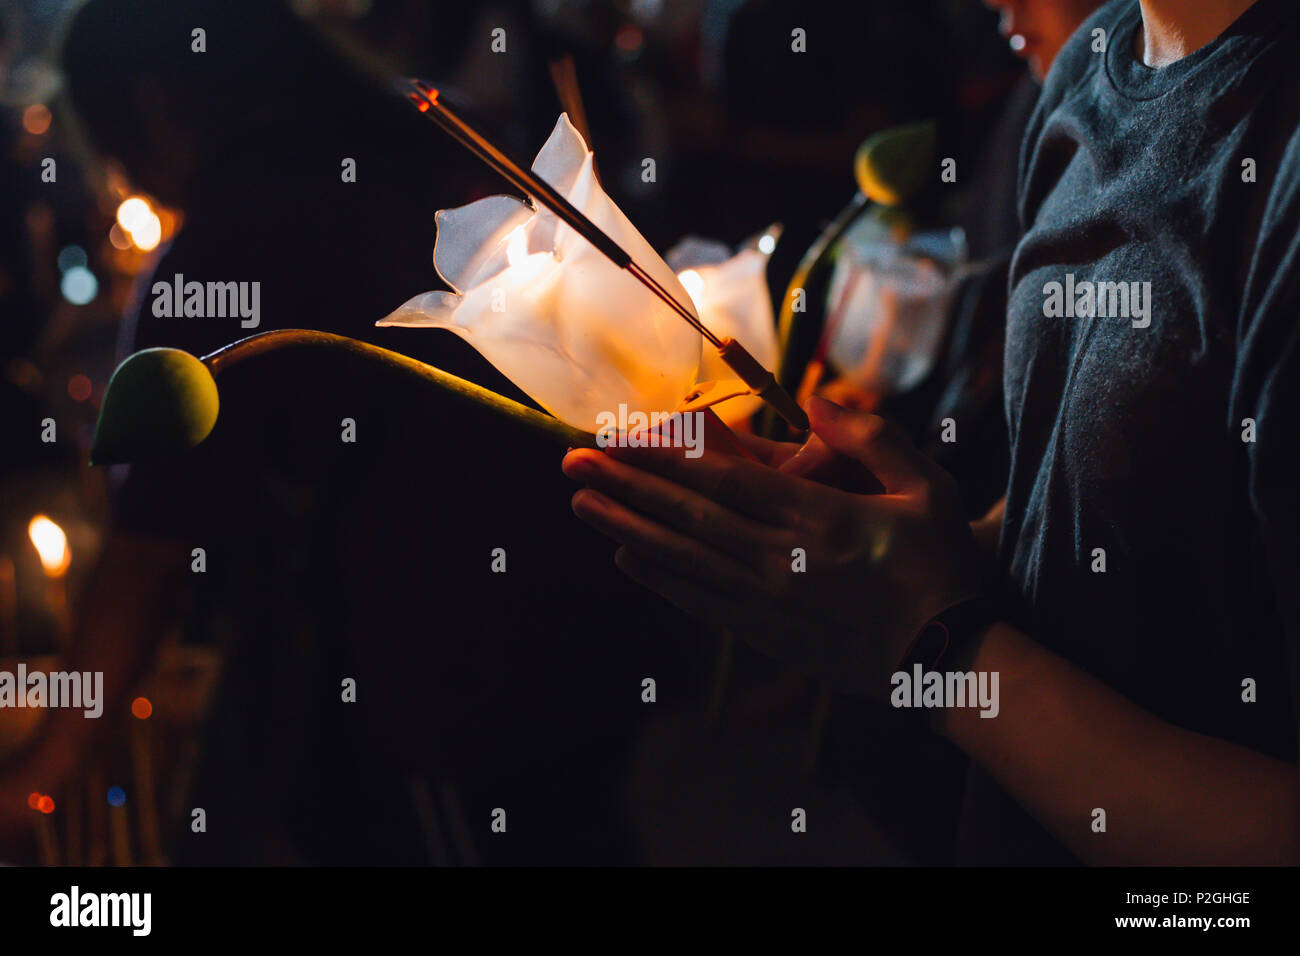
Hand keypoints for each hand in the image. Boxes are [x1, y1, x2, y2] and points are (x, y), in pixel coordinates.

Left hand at [562, 397, 983, 697]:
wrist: (948, 661)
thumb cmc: (942, 568)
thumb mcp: (927, 489)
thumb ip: (872, 438)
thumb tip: (816, 400)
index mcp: (817, 515)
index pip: (722, 477)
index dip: (662, 455)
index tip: (620, 436)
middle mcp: (780, 556)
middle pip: (688, 514)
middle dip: (626, 485)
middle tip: (571, 463)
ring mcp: (769, 599)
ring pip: (683, 557)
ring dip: (627, 528)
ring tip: (581, 505)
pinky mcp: (767, 634)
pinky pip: (700, 602)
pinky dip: (660, 579)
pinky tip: (627, 559)